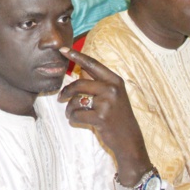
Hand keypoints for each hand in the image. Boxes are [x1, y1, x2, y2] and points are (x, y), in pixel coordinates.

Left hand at [57, 47, 150, 185]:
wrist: (129, 140)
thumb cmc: (118, 116)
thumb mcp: (113, 95)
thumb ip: (98, 81)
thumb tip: (79, 68)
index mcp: (115, 80)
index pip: (92, 64)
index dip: (76, 56)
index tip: (62, 49)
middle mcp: (112, 89)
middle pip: (79, 83)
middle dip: (66, 91)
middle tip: (60, 97)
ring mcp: (107, 103)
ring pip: (76, 100)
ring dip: (69, 108)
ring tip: (71, 113)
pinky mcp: (100, 117)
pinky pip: (76, 114)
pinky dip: (73, 118)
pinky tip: (76, 120)